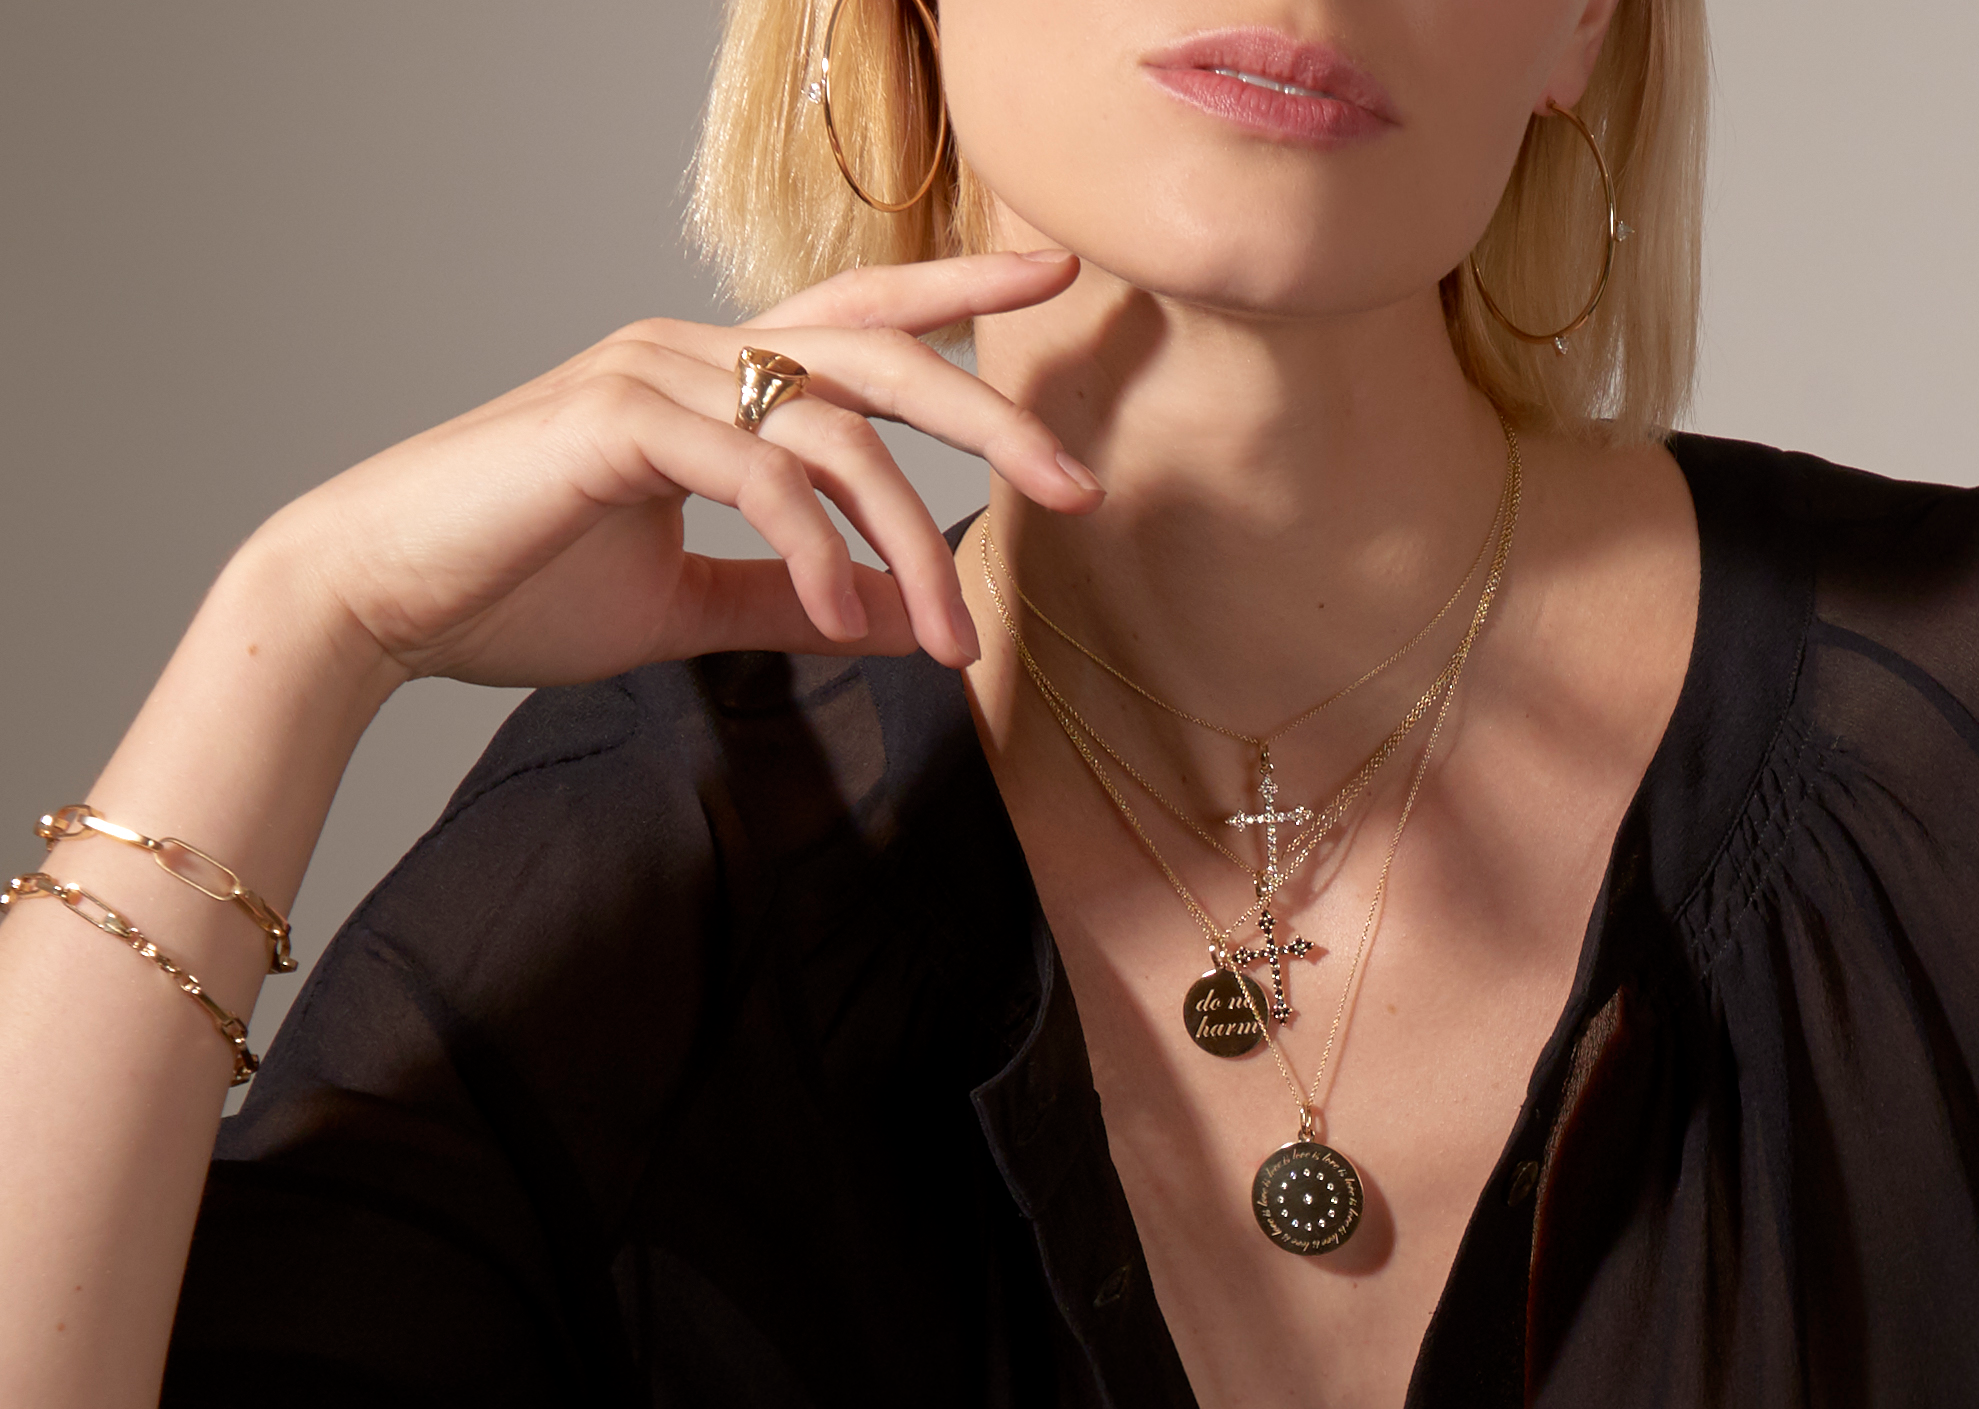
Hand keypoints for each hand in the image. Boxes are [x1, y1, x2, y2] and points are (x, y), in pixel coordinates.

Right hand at [252, 250, 1094, 685]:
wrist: (372, 603)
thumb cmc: (514, 588)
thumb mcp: (687, 603)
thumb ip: (795, 594)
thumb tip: (901, 615)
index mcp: (710, 375)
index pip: (859, 317)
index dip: (959, 294)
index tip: (1054, 281)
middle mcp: (690, 351)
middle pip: (881, 357)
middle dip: (994, 417)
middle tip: (1083, 485)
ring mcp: (652, 374)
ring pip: (836, 432)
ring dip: (912, 543)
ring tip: (956, 637)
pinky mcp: (616, 421)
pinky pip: (761, 475)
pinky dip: (821, 554)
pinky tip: (851, 621)